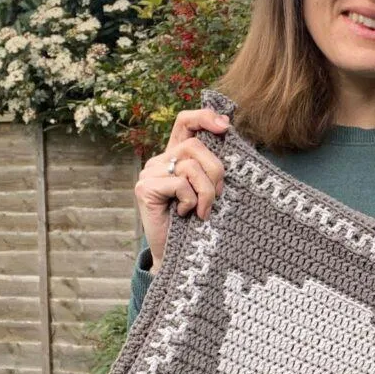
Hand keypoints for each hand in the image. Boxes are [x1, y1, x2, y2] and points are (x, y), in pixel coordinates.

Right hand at [134, 108, 230, 271]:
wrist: (181, 256)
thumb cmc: (199, 222)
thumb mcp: (211, 188)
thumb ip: (214, 166)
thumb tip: (229, 134)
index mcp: (176, 155)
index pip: (185, 121)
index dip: (205, 117)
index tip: (226, 128)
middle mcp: (160, 160)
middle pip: (195, 145)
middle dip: (216, 170)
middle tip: (218, 195)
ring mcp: (149, 173)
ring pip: (190, 166)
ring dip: (206, 191)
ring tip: (204, 210)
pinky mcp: (145, 188)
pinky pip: (180, 184)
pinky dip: (191, 202)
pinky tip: (186, 215)